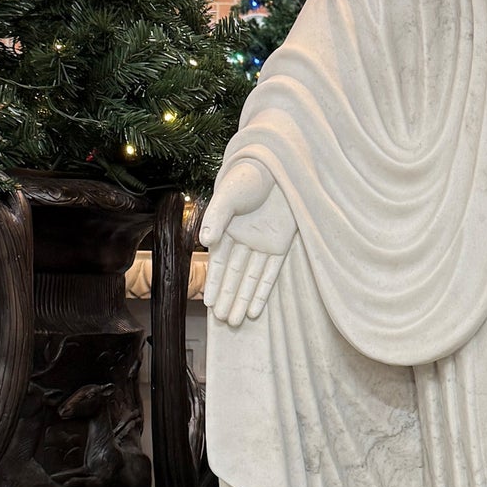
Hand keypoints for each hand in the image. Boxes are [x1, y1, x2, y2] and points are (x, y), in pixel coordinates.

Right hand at [199, 158, 296, 326]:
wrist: (282, 165)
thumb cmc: (250, 175)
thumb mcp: (229, 194)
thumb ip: (217, 217)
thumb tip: (204, 242)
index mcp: (226, 229)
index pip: (219, 263)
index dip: (214, 284)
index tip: (209, 305)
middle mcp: (244, 240)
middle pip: (234, 275)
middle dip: (228, 297)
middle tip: (221, 321)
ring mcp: (263, 243)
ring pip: (251, 278)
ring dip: (243, 299)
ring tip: (234, 322)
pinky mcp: (282, 244)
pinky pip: (271, 273)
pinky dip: (263, 291)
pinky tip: (254, 310)